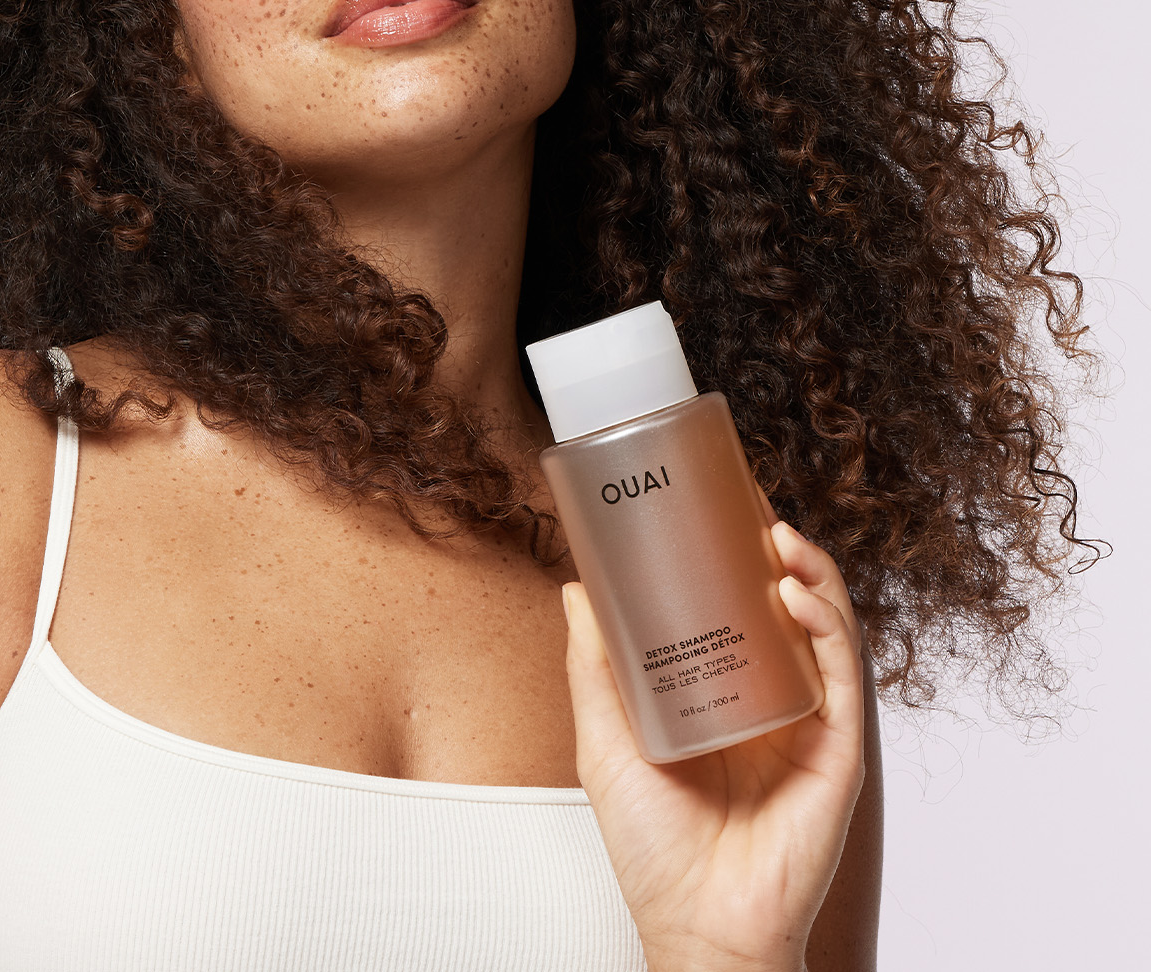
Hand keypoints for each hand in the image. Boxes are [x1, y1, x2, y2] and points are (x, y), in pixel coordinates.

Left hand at [562, 520, 865, 971]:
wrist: (695, 924)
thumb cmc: (652, 847)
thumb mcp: (606, 740)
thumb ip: (595, 667)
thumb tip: (575, 588)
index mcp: (721, 691)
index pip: (734, 603)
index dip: (731, 548)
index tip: (713, 494)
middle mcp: (770, 698)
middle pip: (783, 603)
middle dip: (772, 544)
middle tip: (745, 494)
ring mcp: (807, 722)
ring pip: (822, 626)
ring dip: (807, 571)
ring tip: (773, 533)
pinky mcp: (836, 752)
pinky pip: (844, 675)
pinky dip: (826, 626)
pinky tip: (793, 594)